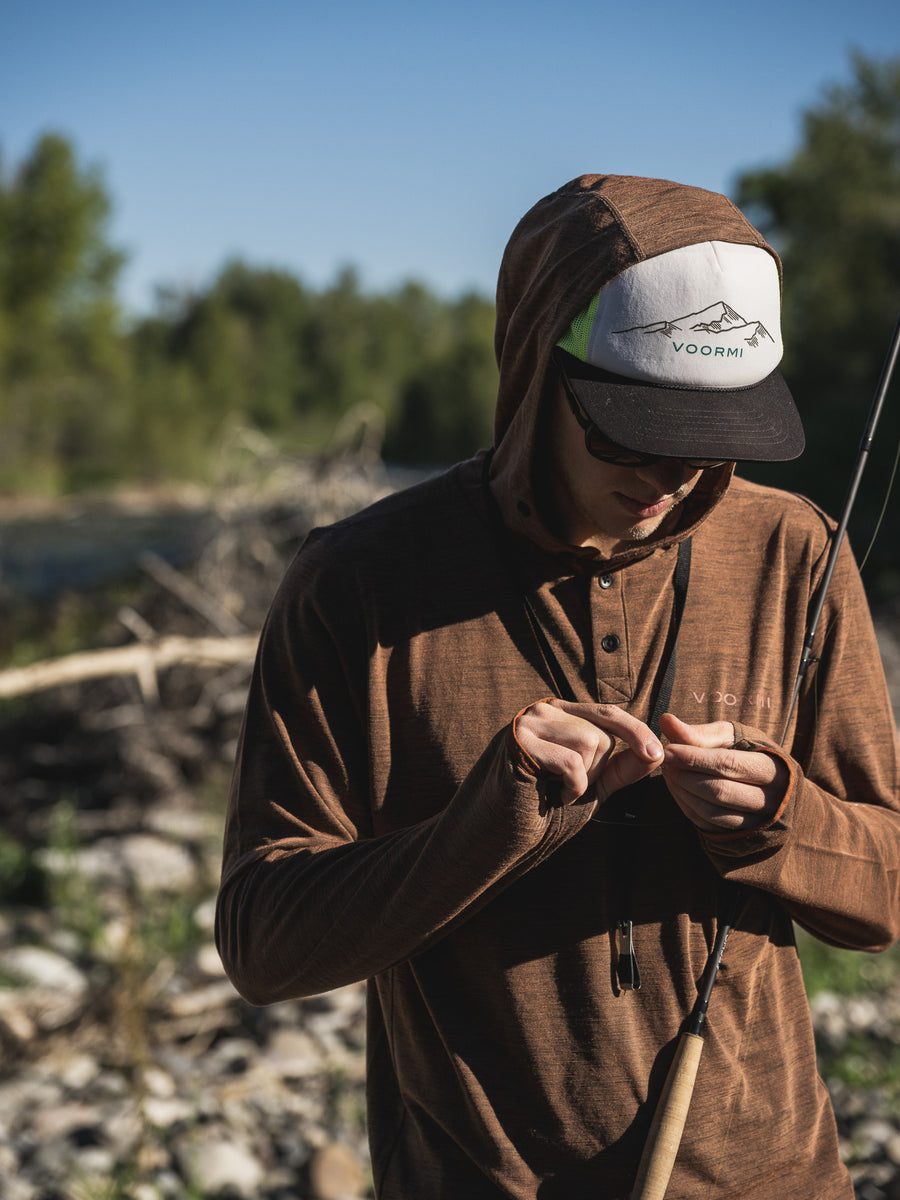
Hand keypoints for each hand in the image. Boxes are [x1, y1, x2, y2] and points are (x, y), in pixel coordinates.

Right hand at [514, 700, 663, 805]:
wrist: (507, 830)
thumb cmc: (547, 805)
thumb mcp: (594, 782)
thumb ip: (622, 766)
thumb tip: (657, 752)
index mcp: (562, 713)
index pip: (608, 713)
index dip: (635, 731)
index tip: (656, 753)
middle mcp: (545, 710)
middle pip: (601, 733)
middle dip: (597, 769)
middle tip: (568, 786)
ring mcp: (530, 721)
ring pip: (589, 743)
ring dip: (583, 779)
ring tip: (558, 788)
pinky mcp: (520, 739)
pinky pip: (571, 762)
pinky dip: (572, 787)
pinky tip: (553, 795)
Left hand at [659, 713, 788, 833]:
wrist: (771, 784)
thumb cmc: (747, 752)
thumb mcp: (731, 736)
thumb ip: (699, 732)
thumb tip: (666, 720)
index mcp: (774, 768)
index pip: (728, 764)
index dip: (695, 758)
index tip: (669, 750)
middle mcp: (771, 799)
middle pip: (719, 790)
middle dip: (685, 776)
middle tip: (665, 762)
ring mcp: (758, 822)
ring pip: (712, 812)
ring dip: (683, 792)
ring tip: (668, 773)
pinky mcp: (741, 835)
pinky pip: (708, 824)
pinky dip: (687, 807)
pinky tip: (676, 789)